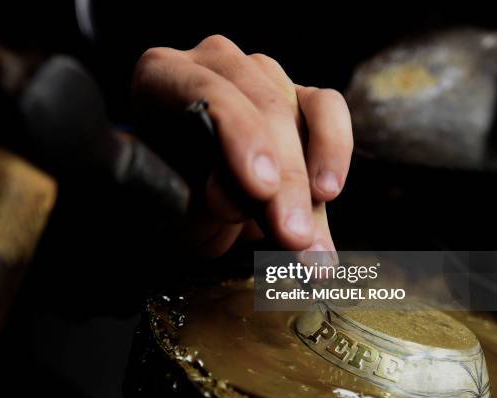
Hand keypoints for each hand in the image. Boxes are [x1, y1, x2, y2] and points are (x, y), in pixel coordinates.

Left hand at [132, 35, 352, 257]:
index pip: (205, 91)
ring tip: (305, 235)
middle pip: (262, 108)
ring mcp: (261, 74)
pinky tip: (328, 191)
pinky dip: (334, 150)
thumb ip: (201, 203)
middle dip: (283, 180)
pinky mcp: (302, 94)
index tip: (261, 189)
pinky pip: (328, 109)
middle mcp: (214, 63)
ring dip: (306, 182)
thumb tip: (232, 203)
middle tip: (291, 233)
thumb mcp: (176, 204)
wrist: (195, 194)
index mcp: (162, 76)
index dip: (240, 136)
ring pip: (296, 116)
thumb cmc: (174, 191)